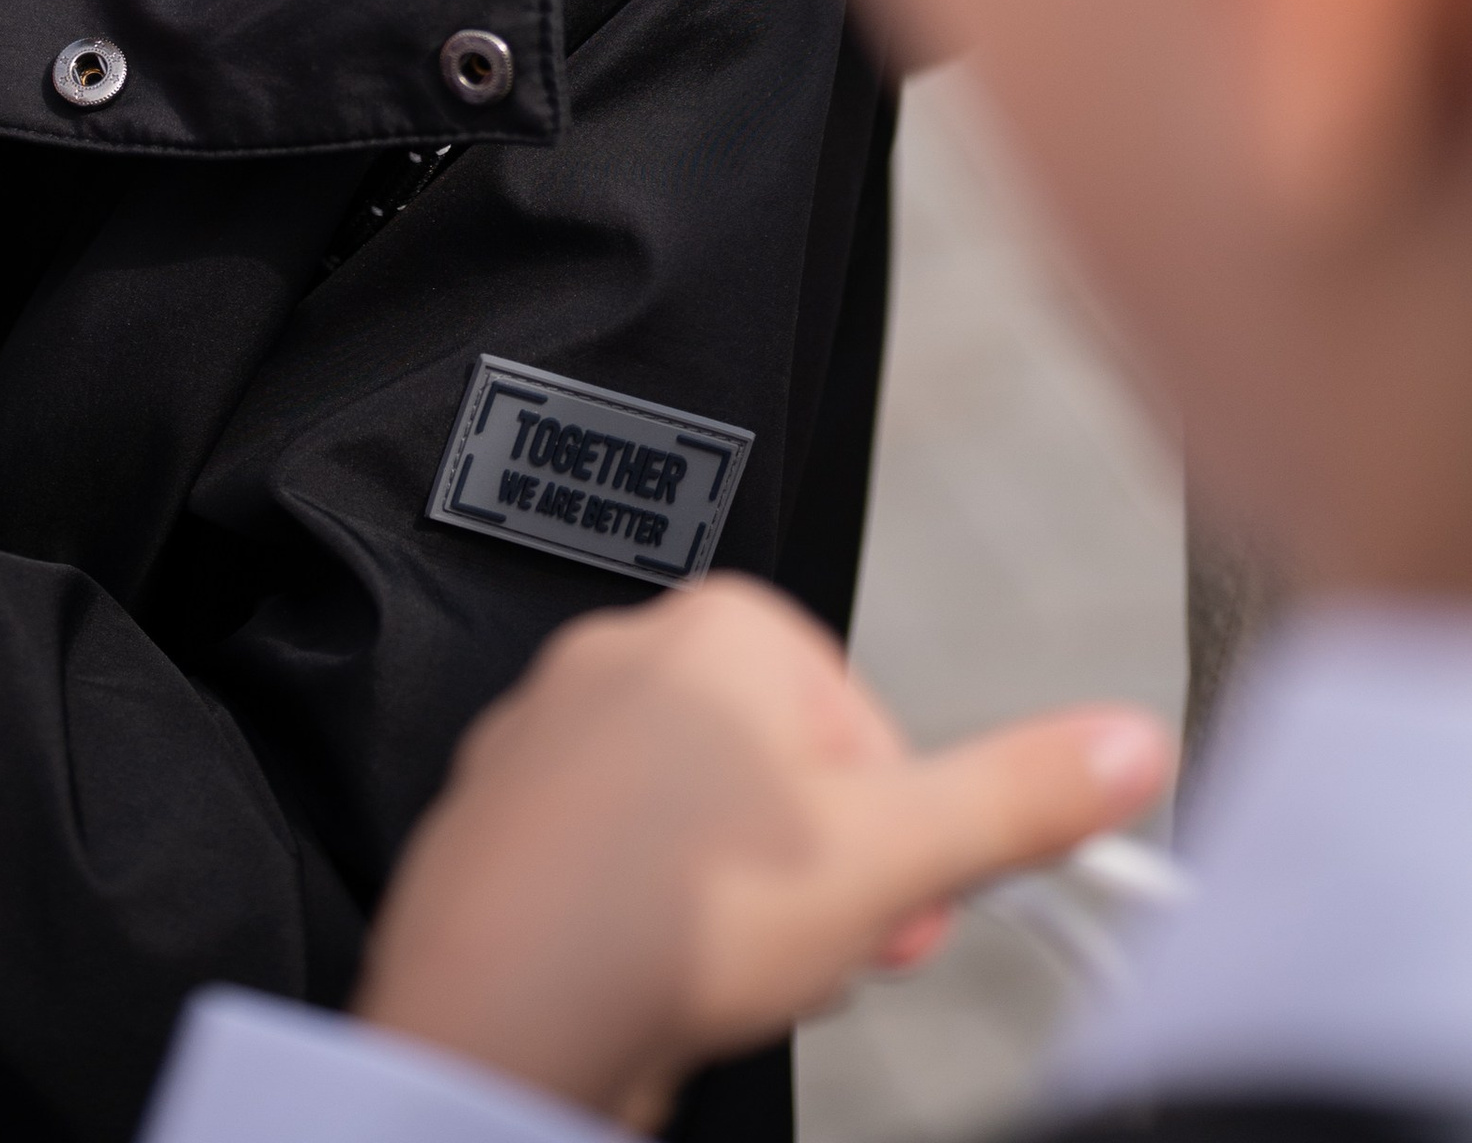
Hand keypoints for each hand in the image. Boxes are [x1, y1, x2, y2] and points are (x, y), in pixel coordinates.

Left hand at [355, 580, 1171, 1126]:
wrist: (504, 1005)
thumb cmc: (671, 910)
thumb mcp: (893, 855)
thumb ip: (1018, 798)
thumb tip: (1128, 744)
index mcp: (720, 627)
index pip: (865, 723)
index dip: (896, 836)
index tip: (896, 906)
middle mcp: (624, 655)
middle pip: (788, 781)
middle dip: (821, 878)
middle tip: (813, 948)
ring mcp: (552, 738)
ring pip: (706, 833)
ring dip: (741, 908)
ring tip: (725, 969)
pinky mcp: (508, 823)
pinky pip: (619, 871)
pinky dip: (650, 925)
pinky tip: (654, 976)